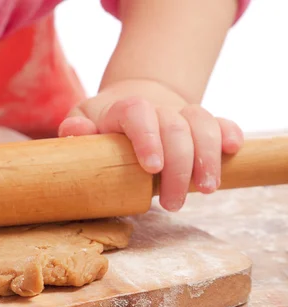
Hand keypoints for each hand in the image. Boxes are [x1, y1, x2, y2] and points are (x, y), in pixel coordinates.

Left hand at [58, 80, 243, 211]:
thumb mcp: (83, 120)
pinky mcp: (199, 122)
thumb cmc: (102, 122)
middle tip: (173, 205)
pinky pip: (220, 121)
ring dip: (208, 157)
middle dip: (179, 167)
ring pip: (202, 123)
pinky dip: (229, 133)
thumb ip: (75, 129)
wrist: (132, 101)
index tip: (151, 168)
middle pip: (175, 127)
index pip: (137, 114)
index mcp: (124, 109)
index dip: (147, 138)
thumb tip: (75, 133)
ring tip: (206, 190)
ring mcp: (180, 113)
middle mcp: (156, 108)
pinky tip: (233, 150)